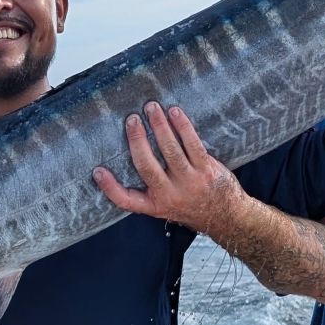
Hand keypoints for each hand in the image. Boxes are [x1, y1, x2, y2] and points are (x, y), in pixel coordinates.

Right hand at [93, 102, 245, 236]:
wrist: (227, 216)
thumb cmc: (194, 206)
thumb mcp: (167, 207)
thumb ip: (151, 188)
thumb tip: (133, 155)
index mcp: (156, 205)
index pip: (127, 200)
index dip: (110, 188)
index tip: (98, 171)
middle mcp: (170, 195)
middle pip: (146, 166)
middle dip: (137, 140)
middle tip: (131, 120)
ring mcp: (189, 182)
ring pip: (170, 150)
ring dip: (159, 126)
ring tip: (151, 108)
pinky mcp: (206, 169)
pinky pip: (192, 144)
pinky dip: (182, 126)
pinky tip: (174, 113)